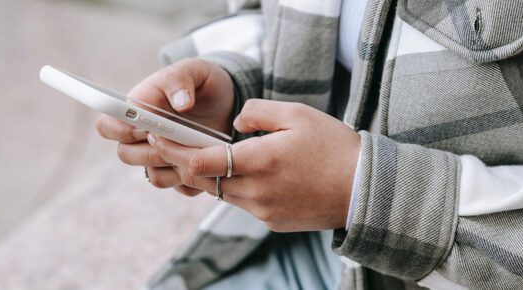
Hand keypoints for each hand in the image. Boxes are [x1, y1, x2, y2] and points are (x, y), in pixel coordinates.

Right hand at [95, 58, 234, 194]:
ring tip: (198, 150)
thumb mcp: (192, 70)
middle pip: (126, 155)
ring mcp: (162, 158)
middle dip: (150, 152)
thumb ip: (180, 80)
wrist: (226, 100)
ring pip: (154, 176)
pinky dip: (195, 179)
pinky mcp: (183, 173)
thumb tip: (181, 103)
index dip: (119, 131)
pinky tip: (210, 162)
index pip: (106, 125)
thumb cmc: (201, 82)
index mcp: (135, 110)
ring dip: (174, 167)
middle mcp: (143, 138)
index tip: (144, 129)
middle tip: (175, 142)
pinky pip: (182, 188)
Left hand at [149, 99, 360, 231]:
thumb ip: (256, 111)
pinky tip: (247, 174)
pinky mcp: (272, 222)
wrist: (364, 189)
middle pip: (204, 180)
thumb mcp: (297, 114)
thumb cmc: (334, 147)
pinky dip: (236, 188)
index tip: (158, 137)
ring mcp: (262, 211)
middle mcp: (255, 191)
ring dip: (211, 175)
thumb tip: (233, 120)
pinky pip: (243, 203)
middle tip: (172, 144)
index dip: (174, 149)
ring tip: (209, 155)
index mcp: (259, 161)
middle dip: (184, 162)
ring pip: (222, 192)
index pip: (200, 161)